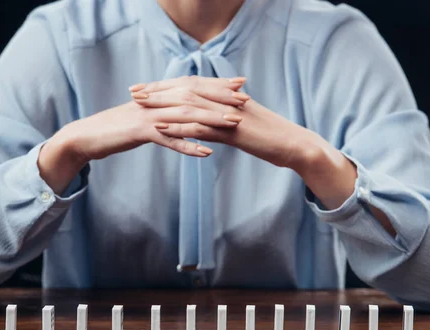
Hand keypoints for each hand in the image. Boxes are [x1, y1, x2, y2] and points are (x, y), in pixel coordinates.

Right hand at [38, 77, 246, 193]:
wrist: (88, 136)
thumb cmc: (118, 130)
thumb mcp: (145, 118)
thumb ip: (164, 114)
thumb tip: (184, 116)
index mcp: (158, 96)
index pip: (192, 86)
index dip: (217, 86)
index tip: (240, 87)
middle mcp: (156, 101)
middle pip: (194, 96)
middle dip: (221, 98)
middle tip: (245, 100)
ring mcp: (149, 116)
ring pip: (185, 115)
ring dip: (211, 120)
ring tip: (234, 124)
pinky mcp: (140, 132)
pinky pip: (168, 139)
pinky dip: (188, 146)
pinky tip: (206, 153)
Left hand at [134, 76, 394, 234]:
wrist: (295, 145)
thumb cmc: (273, 137)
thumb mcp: (248, 123)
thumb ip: (229, 116)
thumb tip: (214, 118)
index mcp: (228, 97)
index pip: (192, 86)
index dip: (168, 86)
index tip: (147, 86)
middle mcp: (225, 101)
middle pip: (185, 91)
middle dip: (157, 91)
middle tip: (134, 91)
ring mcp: (228, 116)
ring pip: (189, 107)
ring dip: (162, 106)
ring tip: (140, 106)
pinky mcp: (232, 133)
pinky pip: (201, 128)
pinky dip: (179, 127)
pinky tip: (161, 128)